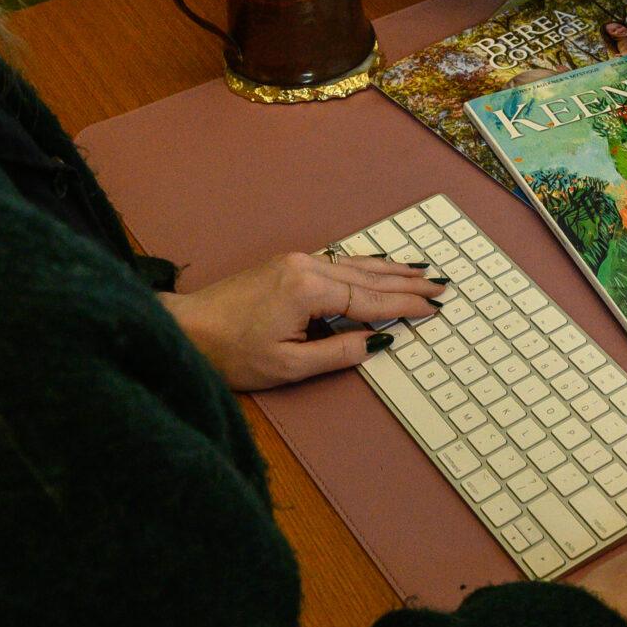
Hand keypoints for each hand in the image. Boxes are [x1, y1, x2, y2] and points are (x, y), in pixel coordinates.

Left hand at [163, 251, 447, 390]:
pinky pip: (338, 263)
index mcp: (309, 289)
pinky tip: (377, 267)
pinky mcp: (286, 264)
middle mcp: (306, 266)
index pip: (370, 299)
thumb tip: (376, 343)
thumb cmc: (231, 352)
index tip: (434, 309)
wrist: (185, 329)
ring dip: (389, 271)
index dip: (405, 306)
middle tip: (441, 285)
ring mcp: (295, 261)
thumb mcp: (287, 366)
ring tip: (420, 272)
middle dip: (406, 282)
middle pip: (368, 275)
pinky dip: (365, 267)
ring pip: (354, 265)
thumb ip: (337, 353)